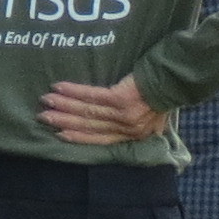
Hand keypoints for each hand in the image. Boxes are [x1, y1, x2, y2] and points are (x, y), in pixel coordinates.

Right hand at [38, 75, 165, 144]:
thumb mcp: (154, 118)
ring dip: (64, 106)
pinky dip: (74, 92)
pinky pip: (92, 96)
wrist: (175, 80)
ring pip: (88, 112)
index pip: (102, 139)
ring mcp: (123, 115)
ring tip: (46, 102)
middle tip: (43, 118)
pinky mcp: (120, 99)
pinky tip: (59, 88)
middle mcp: (126, 129)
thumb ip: (136, 126)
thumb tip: (124, 126)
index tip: (60, 134)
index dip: (79, 137)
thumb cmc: (164, 95)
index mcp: (134, 135)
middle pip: (90, 126)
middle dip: (64, 122)